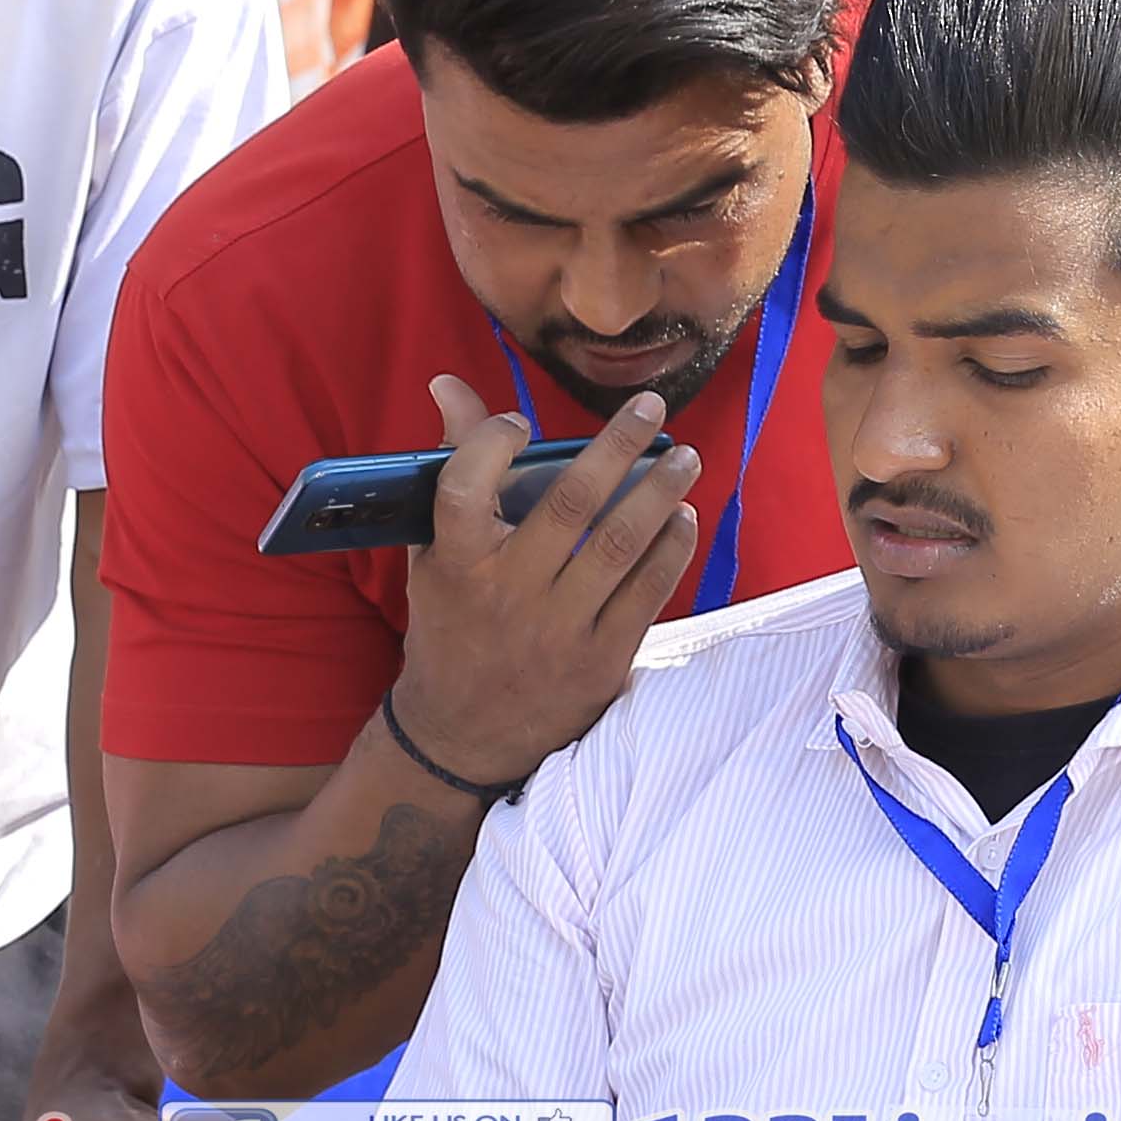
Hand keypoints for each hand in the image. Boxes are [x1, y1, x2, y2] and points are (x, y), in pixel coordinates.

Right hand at [388, 370, 704, 785]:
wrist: (461, 735)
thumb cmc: (451, 625)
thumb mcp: (435, 554)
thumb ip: (452, 468)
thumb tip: (450, 385)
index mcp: (455, 562)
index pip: (464, 486)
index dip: (492, 442)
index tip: (523, 422)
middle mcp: (504, 594)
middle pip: (570, 503)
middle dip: (618, 445)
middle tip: (652, 407)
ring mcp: (555, 632)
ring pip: (619, 545)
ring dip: (661, 493)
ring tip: (686, 458)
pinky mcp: (597, 664)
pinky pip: (646, 594)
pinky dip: (670, 551)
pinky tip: (683, 520)